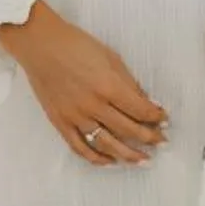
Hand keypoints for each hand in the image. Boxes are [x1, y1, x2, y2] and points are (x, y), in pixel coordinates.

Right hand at [0, 0, 167, 165]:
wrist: (40, 44)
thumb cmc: (75, 44)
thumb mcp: (111, 57)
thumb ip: (128, 82)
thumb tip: (145, 101)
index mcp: (109, 86)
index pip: (141, 110)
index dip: (156, 118)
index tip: (164, 120)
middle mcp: (94, 105)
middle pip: (128, 130)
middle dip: (149, 138)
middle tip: (161, 142)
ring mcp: (75, 116)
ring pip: (107, 145)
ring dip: (128, 155)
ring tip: (142, 160)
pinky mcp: (60, 122)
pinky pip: (80, 147)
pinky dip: (96, 158)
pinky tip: (109, 161)